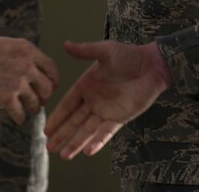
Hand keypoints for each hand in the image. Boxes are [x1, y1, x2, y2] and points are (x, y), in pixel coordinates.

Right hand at [0, 36, 59, 124]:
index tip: (51, 88)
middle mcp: (26, 65)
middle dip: (45, 97)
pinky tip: (17, 118)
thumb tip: (36, 71)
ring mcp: (17, 82)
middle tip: (39, 101)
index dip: (54, 81)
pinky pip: (21, 114)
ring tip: (27, 110)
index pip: (52, 68)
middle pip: (48, 88)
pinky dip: (20, 118)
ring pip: (36, 103)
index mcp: (28, 50)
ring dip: (33, 109)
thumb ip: (24, 56)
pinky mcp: (5, 98)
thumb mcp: (9, 45)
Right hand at [44, 40, 172, 158]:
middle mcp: (94, 101)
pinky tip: (87, 152)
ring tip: (64, 155)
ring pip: (87, 131)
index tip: (46, 130)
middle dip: (62, 135)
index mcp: (86, 85)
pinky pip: (106, 132)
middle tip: (49, 149)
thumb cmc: (129, 55)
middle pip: (74, 121)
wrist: (152, 65)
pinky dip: (98, 142)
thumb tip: (65, 44)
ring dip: (76, 142)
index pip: (67, 105)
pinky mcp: (120, 118)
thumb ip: (85, 51)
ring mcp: (106, 111)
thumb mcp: (105, 50)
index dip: (57, 117)